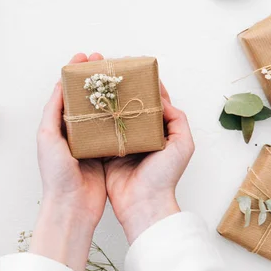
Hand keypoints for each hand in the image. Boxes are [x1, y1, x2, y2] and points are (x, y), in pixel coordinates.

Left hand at [30, 53, 106, 270]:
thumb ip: (53, 111)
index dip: (74, 72)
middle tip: (105, 62)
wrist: (72, 206)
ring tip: (119, 77)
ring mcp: (91, 142)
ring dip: (109, 93)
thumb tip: (60, 84)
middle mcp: (74, 132)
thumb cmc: (56, 174)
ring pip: (101, 111)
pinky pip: (114, 128)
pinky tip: (129, 104)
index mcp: (57, 126)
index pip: (66, 92)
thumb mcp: (48, 137)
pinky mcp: (105, 152)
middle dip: (94, 78)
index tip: (85, 57)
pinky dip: (120, 114)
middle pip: (85, 98)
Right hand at [104, 82, 194, 243]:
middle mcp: (141, 134)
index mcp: (160, 130)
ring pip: (114, 115)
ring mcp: (123, 142)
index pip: (154, 100)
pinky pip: (100, 132)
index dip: (145, 83)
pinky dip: (95, 119)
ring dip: (108, 100)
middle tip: (112, 71)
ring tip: (98, 83)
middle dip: (123, 88)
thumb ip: (177, 119)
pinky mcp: (107, 151)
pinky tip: (88, 105)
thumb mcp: (182, 144)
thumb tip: (162, 99)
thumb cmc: (165, 176)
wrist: (143, 203)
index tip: (135, 67)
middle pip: (131, 104)